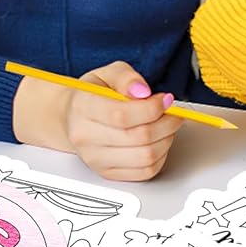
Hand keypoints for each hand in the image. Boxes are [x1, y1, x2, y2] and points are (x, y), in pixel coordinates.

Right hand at [64, 62, 182, 181]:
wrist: (72, 117)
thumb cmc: (92, 94)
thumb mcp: (107, 73)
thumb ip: (126, 77)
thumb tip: (143, 91)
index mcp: (82, 107)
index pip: (122, 115)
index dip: (152, 107)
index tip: (165, 99)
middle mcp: (85, 137)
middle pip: (138, 137)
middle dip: (166, 123)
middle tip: (173, 112)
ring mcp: (95, 158)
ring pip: (145, 157)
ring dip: (166, 139)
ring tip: (167, 125)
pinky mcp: (107, 172)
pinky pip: (145, 171)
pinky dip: (161, 156)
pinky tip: (159, 140)